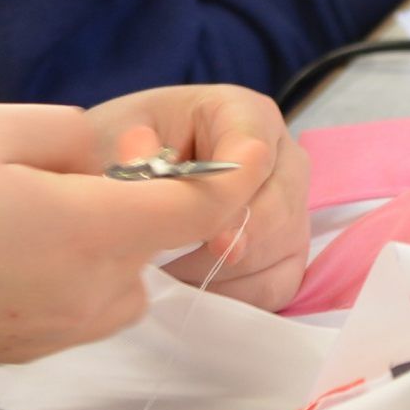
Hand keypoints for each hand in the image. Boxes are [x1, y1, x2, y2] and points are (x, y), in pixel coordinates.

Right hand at [0, 104, 243, 409]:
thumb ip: (68, 135)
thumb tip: (101, 159)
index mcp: (92, 235)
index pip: (200, 211)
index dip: (235, 174)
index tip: (253, 145)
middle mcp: (86, 298)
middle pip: (151, 248)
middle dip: (133, 202)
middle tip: (60, 162)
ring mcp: (49, 336)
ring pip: (110, 282)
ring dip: (90, 242)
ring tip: (6, 205)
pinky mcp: (13, 354)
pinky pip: (64, 306)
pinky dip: (49, 273)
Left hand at [83, 85, 310, 309]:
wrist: (121, 171)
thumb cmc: (122, 146)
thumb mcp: (118, 135)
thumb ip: (139, 152)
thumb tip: (166, 178)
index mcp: (243, 113)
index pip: (255, 155)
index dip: (230, 198)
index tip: (204, 235)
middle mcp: (281, 154)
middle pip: (277, 208)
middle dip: (226, 244)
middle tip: (176, 266)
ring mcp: (291, 203)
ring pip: (279, 249)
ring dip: (225, 272)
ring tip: (170, 273)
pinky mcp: (286, 249)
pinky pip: (278, 283)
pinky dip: (237, 296)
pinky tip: (195, 290)